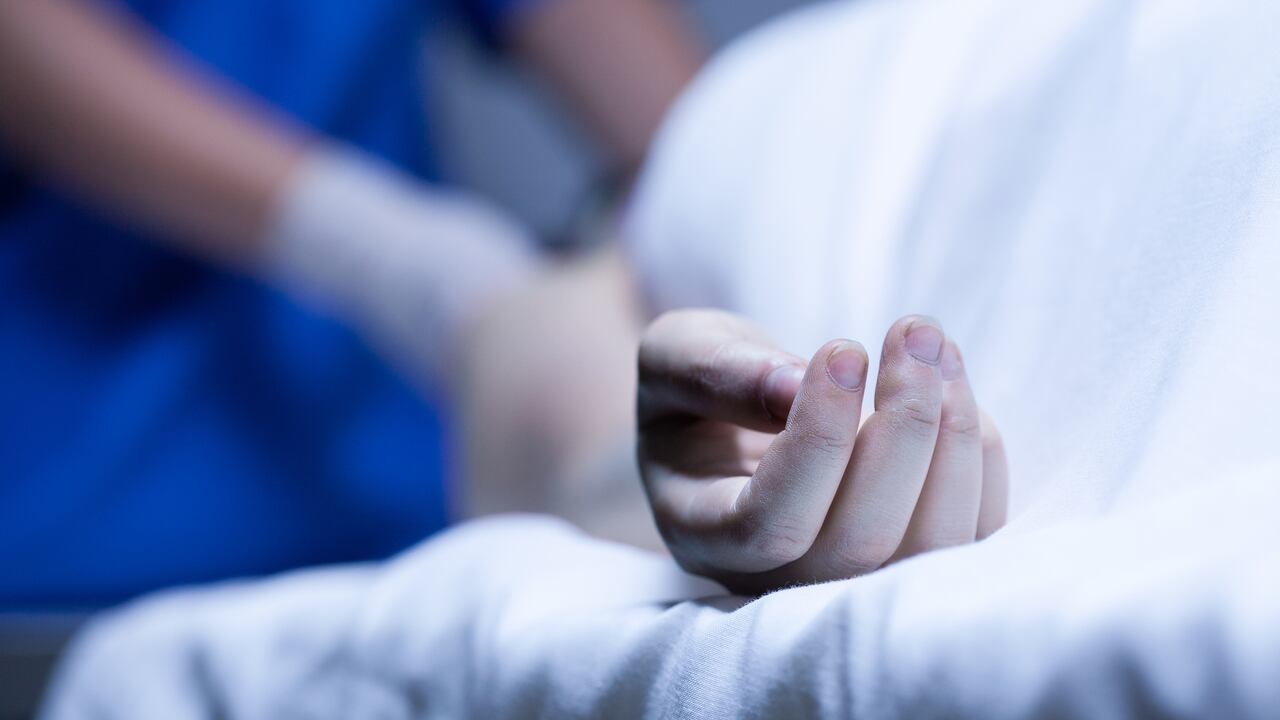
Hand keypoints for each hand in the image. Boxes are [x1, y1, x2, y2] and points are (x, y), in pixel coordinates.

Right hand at [637, 309, 1007, 593]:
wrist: (725, 423)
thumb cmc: (695, 388)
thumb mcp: (676, 357)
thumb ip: (714, 370)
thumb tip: (793, 386)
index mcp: (703, 532)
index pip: (770, 523)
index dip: (819, 441)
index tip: (845, 347)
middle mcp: (775, 580)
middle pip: (859, 544)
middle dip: (904, 427)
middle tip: (915, 330)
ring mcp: (849, 581)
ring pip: (929, 550)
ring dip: (952, 440)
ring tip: (938, 348)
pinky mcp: (911, 563)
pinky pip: (971, 539)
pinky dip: (980, 462)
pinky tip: (955, 392)